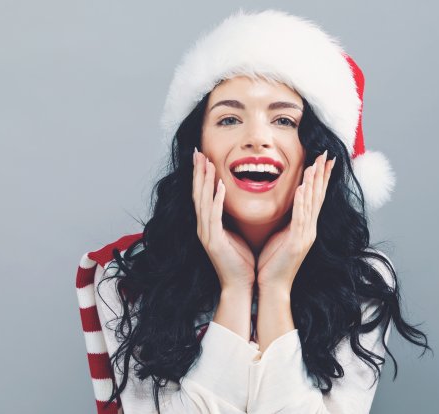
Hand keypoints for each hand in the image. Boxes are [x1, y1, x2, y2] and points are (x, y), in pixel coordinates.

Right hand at [193, 148, 254, 290]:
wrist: (240, 285)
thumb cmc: (241, 261)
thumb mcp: (235, 233)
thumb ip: (231, 218)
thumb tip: (235, 203)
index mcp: (209, 225)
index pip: (202, 195)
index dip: (201, 176)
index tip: (202, 156)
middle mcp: (204, 227)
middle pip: (198, 194)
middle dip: (198, 172)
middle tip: (197, 152)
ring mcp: (207, 234)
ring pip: (203, 202)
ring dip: (204, 181)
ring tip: (206, 163)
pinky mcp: (214, 242)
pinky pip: (214, 217)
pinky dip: (216, 200)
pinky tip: (219, 186)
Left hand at [256, 151, 334, 292]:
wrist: (272, 288)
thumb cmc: (273, 264)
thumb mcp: (281, 237)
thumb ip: (287, 222)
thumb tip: (287, 208)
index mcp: (305, 228)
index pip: (315, 198)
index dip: (320, 179)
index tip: (324, 161)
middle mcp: (309, 229)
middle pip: (318, 197)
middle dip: (322, 175)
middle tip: (327, 155)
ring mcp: (305, 236)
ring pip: (311, 204)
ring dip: (314, 183)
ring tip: (316, 165)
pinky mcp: (297, 242)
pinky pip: (300, 217)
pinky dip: (302, 201)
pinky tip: (303, 188)